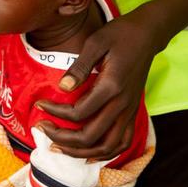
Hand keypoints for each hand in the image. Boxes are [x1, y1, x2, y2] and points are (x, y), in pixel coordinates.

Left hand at [35, 10, 163, 160]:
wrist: (148, 34)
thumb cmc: (119, 34)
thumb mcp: (95, 43)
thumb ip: (79, 67)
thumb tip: (62, 88)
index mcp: (112, 87)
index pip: (78, 113)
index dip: (55, 113)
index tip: (39, 104)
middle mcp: (123, 104)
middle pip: (90, 137)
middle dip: (62, 138)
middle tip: (43, 128)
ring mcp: (130, 110)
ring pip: (108, 147)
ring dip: (81, 152)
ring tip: (59, 147)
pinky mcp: (133, 111)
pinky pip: (122, 142)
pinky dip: (105, 152)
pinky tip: (88, 153)